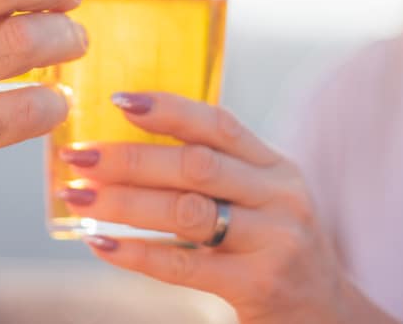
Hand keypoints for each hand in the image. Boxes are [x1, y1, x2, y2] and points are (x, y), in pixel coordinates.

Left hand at [57, 93, 397, 323]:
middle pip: (196, 166)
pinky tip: (101, 243)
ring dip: (124, 202)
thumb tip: (121, 144)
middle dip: (130, 159)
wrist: (325, 315)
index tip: (117, 100)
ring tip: (78, 196)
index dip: (167, 109)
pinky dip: (137, 253)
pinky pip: (185, 265)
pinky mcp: (259, 285)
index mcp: (274, 167)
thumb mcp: (258, 199)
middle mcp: (280, 197)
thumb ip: (212, 172)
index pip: (218, 124)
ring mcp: (274, 241)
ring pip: (187, 212)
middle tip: (79, 156)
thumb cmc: (269, 248)